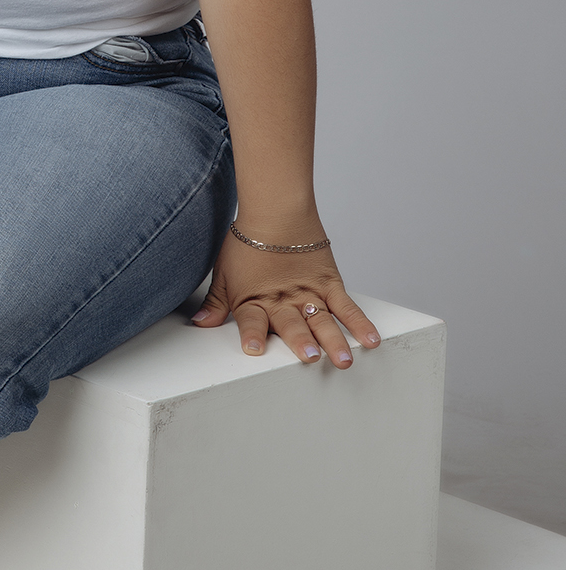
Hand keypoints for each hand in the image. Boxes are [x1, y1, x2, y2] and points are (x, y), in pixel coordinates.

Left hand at [190, 228, 380, 367]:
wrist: (275, 210)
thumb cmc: (247, 242)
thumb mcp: (225, 275)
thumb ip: (215, 304)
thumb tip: (200, 324)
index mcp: (254, 300)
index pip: (251, 321)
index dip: (253, 334)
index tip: (254, 349)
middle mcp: (282, 300)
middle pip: (292, 324)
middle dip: (300, 341)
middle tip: (310, 356)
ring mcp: (308, 293)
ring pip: (322, 320)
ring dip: (333, 340)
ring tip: (342, 359)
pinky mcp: (329, 284)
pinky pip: (346, 306)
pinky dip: (360, 323)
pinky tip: (370, 340)